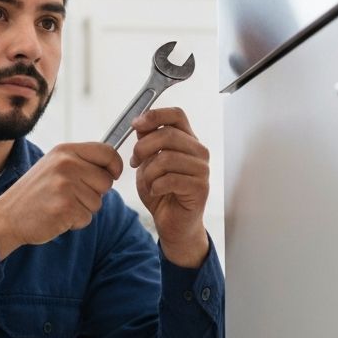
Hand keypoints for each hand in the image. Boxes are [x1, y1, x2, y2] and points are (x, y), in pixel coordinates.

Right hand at [0, 142, 121, 259]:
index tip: (113, 174)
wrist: (7, 216)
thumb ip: (80, 162)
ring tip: (60, 205)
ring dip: (83, 209)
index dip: (115, 166)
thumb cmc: (35, 193)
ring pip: (98, 202)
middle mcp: (66, 164)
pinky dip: (75, 222)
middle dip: (95, 193)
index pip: (107, 152)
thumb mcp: (54, 166)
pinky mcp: (65, 208)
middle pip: (106, 181)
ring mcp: (65, 186)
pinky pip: (87, 218)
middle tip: (70, 196)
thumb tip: (112, 167)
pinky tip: (57, 216)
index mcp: (65, 151)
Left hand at [129, 107, 209, 267]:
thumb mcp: (148, 162)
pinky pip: (171, 179)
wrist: (172, 223)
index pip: (177, 114)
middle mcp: (198, 151)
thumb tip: (139, 123)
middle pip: (168, 134)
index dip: (155, 115)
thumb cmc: (161, 191)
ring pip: (167, 158)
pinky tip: (156, 191)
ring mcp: (202, 169)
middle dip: (143, 147)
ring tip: (149, 182)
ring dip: (149, 172)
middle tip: (135, 161)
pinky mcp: (200, 188)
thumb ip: (146, 142)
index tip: (136, 125)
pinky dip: (156, 186)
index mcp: (187, 140)